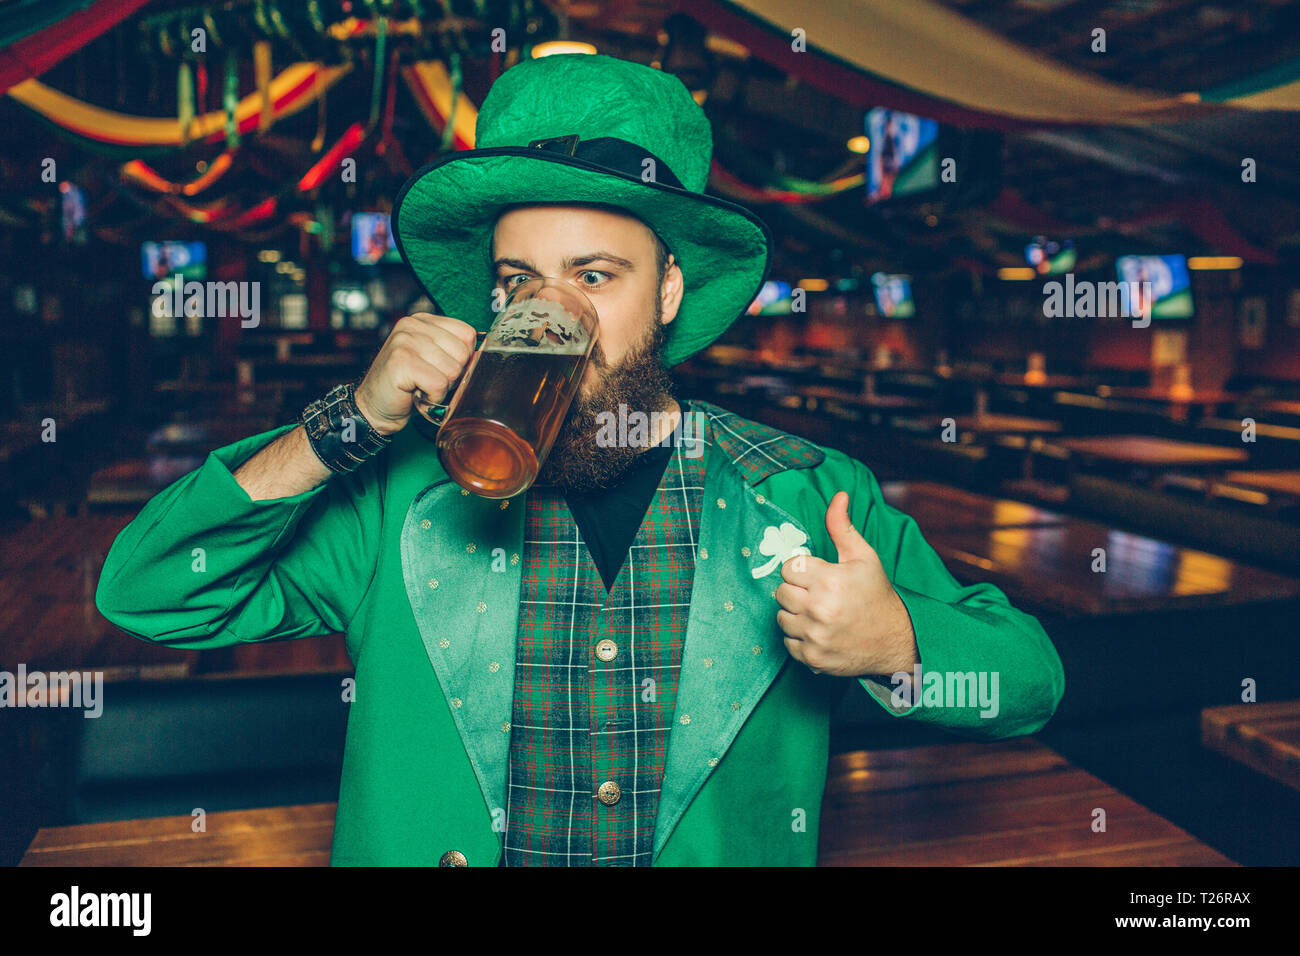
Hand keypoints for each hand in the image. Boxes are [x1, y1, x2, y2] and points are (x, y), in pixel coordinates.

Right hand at [354, 313, 478, 435]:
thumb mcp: (432, 360)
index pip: (468, 334)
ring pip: (453, 370)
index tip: (440, 369)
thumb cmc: (407, 387)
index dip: (462, 359)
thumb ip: (453, 351)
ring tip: (420, 386)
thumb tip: (483, 357)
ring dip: (441, 387)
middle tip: (428, 380)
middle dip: (452, 375)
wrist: (373, 408)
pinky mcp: (401, 362)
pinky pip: (439, 383)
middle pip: (463, 352)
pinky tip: (415, 393)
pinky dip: (432, 396)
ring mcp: (405, 341)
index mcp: (424, 321)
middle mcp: (413, 325)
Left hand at [775, 491, 917, 677]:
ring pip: (781, 618)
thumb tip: (838, 495)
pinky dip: (799, 638)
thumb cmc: (876, 594)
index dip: (801, 570)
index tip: (817, 575)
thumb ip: (842, 527)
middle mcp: (819, 609)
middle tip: (817, 594)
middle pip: (781, 593)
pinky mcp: (812, 658)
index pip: (788, 569)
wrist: (895, 640)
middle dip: (796, 591)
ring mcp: (815, 636)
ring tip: (818, 613)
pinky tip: (818, 631)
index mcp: (830, 580)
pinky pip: (787, 643)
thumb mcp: (863, 557)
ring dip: (795, 614)